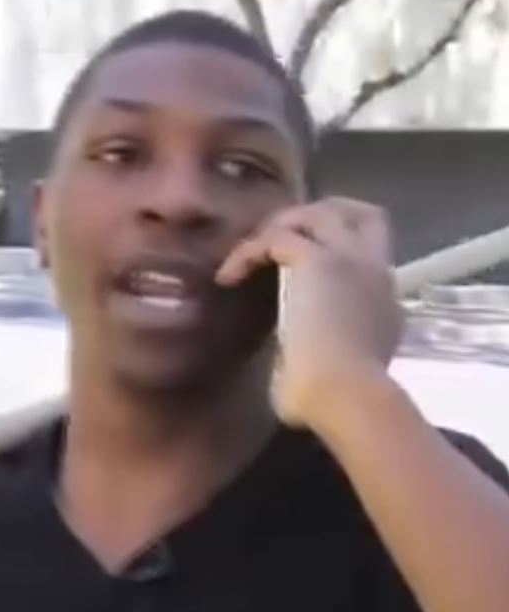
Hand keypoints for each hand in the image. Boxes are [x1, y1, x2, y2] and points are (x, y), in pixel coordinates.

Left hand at [216, 198, 402, 429]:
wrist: (347, 395)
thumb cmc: (343, 399)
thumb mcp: (345, 370)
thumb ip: (332, 351)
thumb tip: (299, 361)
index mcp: (384, 299)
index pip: (368, 255)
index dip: (336, 252)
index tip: (301, 271)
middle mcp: (373, 270)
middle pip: (361, 214)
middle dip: (320, 216)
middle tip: (277, 240)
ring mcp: (349, 260)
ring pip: (318, 212)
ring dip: (279, 227)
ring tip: (247, 257)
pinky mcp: (318, 260)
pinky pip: (276, 237)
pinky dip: (249, 252)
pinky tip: (228, 277)